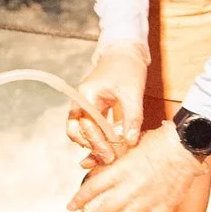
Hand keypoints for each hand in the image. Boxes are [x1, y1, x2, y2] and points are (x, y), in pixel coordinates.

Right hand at [65, 41, 148, 165]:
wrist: (126, 52)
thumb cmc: (127, 67)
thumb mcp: (132, 93)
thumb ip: (131, 118)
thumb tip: (130, 142)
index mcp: (86, 95)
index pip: (87, 125)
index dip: (99, 143)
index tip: (111, 156)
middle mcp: (81, 101)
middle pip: (77, 130)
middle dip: (91, 146)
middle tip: (108, 159)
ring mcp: (85, 104)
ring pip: (81, 130)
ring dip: (93, 144)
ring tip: (108, 156)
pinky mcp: (93, 108)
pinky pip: (91, 126)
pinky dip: (98, 137)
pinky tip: (110, 147)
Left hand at [69, 121, 206, 211]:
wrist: (186, 144)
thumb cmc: (158, 141)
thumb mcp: (129, 144)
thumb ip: (107, 156)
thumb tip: (84, 163)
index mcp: (122, 169)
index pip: (94, 187)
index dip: (80, 199)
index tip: (70, 207)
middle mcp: (132, 186)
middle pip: (106, 209)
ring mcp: (149, 198)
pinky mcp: (165, 205)